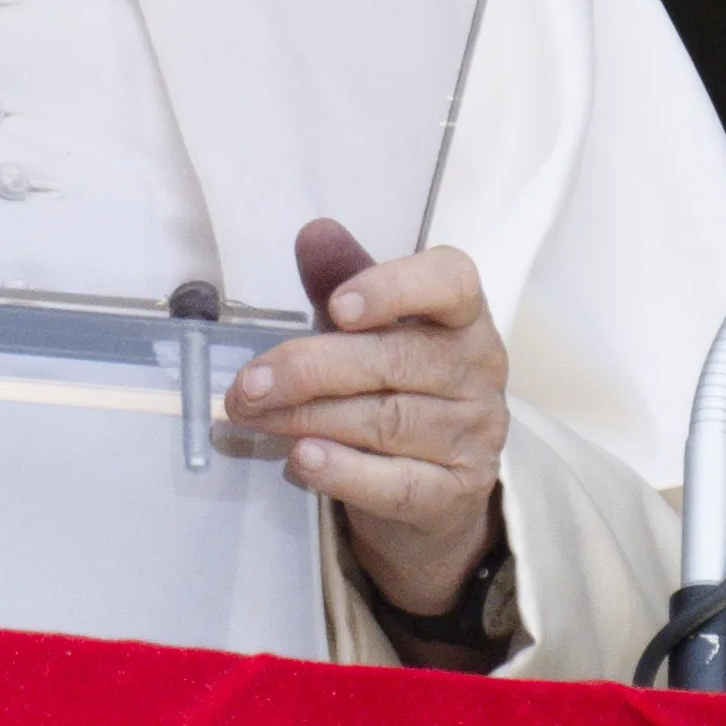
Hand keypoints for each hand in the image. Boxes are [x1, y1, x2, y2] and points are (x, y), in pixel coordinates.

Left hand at [224, 218, 509, 618]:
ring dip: (307, 418)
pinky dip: (345, 472)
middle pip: (396, 359)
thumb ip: (342, 278)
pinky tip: (301, 458)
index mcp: (462, 315)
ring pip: (386, 421)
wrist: (434, 487)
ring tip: (250, 415)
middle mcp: (479, 369)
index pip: (450, 283)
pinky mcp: (457, 493)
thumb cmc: (395, 385)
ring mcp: (475, 434)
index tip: (334, 307)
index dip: (392, 288)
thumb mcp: (368, 327)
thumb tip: (315, 233)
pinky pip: (399, 483)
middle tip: (246, 384)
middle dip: (309, 368)